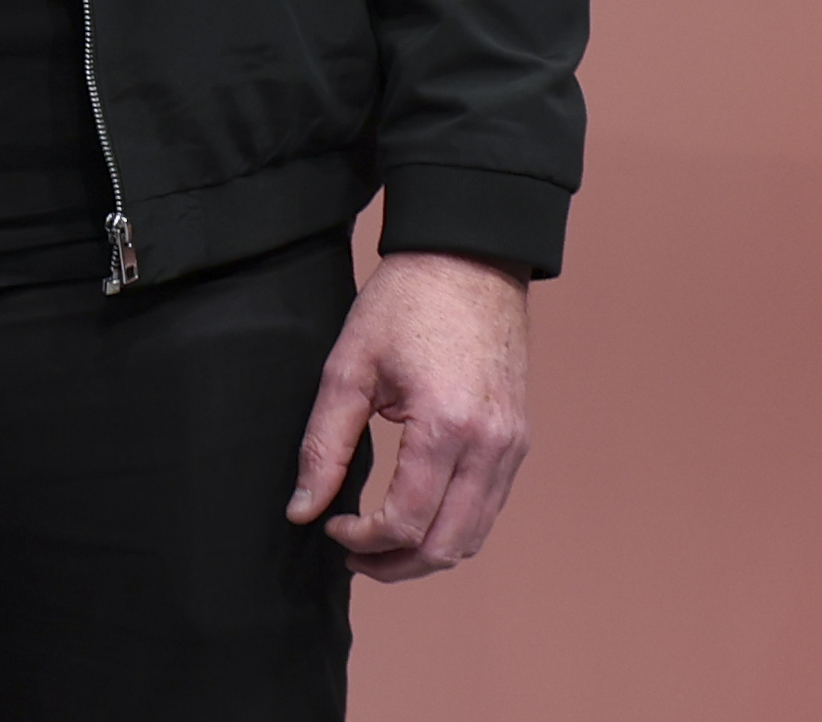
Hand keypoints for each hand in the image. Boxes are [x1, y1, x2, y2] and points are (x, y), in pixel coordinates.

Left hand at [286, 250, 531, 579]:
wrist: (468, 258)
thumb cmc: (404, 303)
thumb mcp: (347, 367)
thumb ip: (322, 445)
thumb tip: (303, 507)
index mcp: (445, 427)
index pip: (406, 521)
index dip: (362, 539)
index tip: (330, 526)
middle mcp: (490, 446)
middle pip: (446, 546)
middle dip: (395, 564)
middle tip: (353, 555)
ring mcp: (512, 446)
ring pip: (473, 536)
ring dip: (426, 553)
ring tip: (380, 545)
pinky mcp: (519, 440)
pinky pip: (489, 507)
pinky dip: (453, 527)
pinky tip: (416, 515)